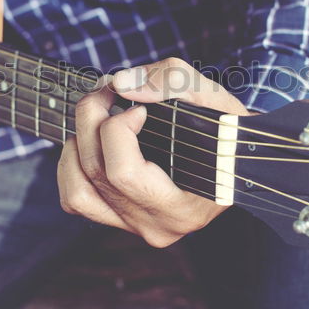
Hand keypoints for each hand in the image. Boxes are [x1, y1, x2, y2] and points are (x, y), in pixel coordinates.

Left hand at [57, 57, 247, 246]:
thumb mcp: (213, 96)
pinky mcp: (119, 220)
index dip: (118, 129)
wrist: (236, 161)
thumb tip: (120, 83)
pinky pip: (76, 199)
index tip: (139, 107)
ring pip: (76, 191)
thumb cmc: (228, 131)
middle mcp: (156, 226)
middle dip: (91, 119)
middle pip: (97, 172)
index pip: (125, 174)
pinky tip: (92, 143)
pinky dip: (72, 167)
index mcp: (182, 208)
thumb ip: (171, 81)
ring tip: (97, 120)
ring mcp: (135, 227)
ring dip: (76, 146)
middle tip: (107, 92)